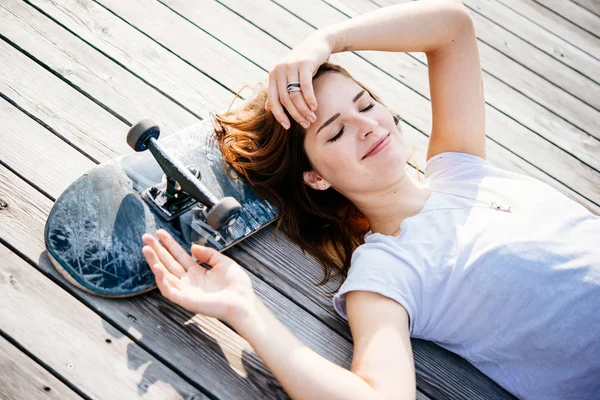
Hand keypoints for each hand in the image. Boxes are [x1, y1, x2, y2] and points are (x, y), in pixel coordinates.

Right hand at [141, 229, 256, 324]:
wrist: (243, 302)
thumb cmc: (236, 285)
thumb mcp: (223, 262)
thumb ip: (208, 253)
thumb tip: (192, 246)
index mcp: (197, 272)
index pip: (179, 255)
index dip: (169, 244)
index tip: (160, 232)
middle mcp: (188, 281)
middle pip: (168, 263)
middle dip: (157, 250)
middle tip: (146, 237)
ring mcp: (185, 290)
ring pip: (165, 275)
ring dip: (154, 262)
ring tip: (146, 249)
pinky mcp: (185, 300)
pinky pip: (169, 290)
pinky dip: (162, 280)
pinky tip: (157, 268)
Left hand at [266, 31, 333, 128]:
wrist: (317, 43)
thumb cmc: (302, 64)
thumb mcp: (288, 77)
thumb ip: (278, 91)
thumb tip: (267, 108)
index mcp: (273, 76)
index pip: (273, 101)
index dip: (279, 115)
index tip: (287, 127)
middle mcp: (279, 71)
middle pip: (285, 100)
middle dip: (296, 115)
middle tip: (306, 124)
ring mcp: (291, 66)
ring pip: (295, 95)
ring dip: (304, 109)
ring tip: (312, 118)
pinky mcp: (303, 64)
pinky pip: (305, 86)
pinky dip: (310, 99)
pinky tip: (314, 107)